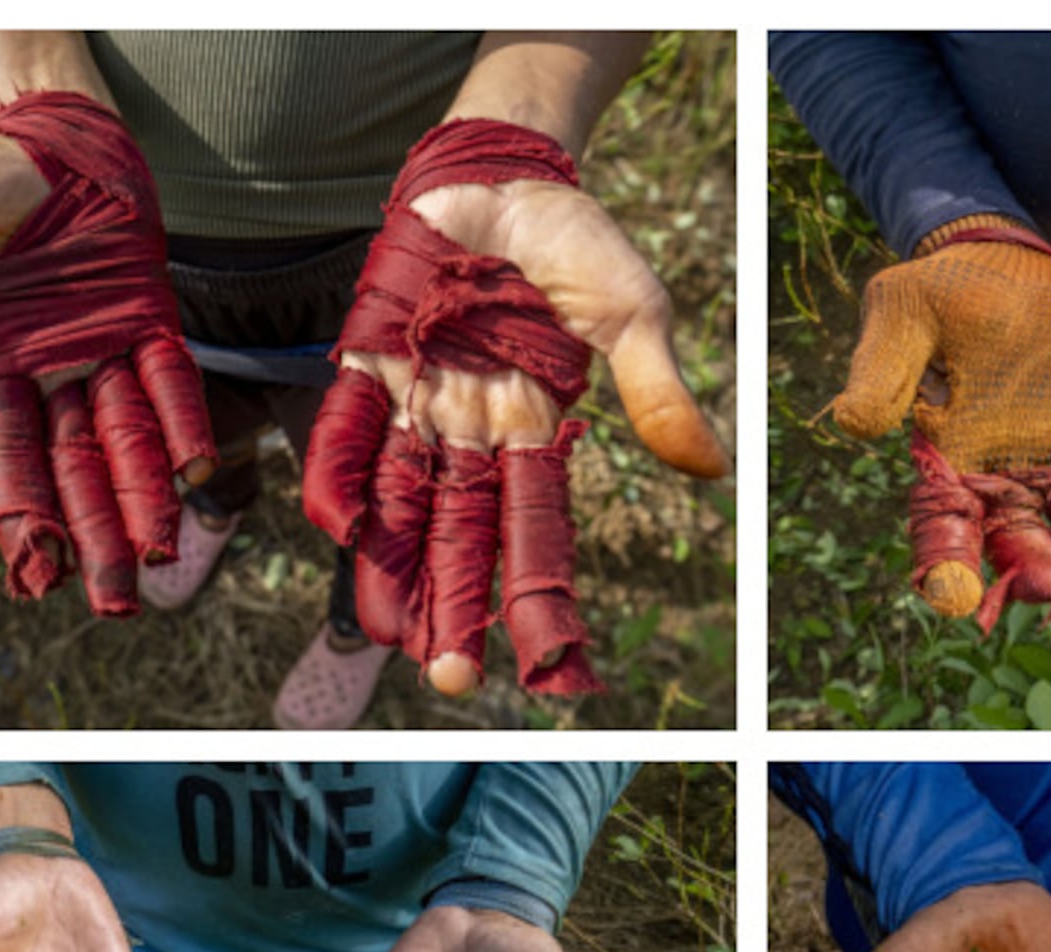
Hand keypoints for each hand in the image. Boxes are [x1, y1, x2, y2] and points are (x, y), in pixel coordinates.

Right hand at [0, 92, 213, 615]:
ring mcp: (108, 351)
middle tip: (117, 602)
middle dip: (95, 535)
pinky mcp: (151, 321)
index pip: (11, 457)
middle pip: (78, 469)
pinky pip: (170, 381)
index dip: (23, 513)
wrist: (54, 133)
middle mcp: (57, 373)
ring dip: (144, 498)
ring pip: (127, 440)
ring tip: (159, 559)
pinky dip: (183, 422)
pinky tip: (200, 470)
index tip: (34, 573)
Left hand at [304, 120, 726, 698]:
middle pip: (464, 537)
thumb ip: (658, 394)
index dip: (541, 600)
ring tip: (385, 635)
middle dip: (457, 608)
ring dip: (396, 566)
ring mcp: (421, 398)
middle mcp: (476, 432)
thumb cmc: (577, 243)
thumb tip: (712, 471)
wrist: (507, 172)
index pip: (539, 533)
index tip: (549, 667)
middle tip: (449, 681)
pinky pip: (352, 422)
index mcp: (539, 434)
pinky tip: (338, 524)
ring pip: (405, 500)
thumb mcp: (635, 315)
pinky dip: (344, 467)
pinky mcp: (373, 354)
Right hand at [834, 220, 1050, 631]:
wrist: (1003, 262)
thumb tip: (852, 422)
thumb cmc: (938, 291)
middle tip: (1049, 584)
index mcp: (943, 460)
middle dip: (1030, 563)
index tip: (954, 597)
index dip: (945, 563)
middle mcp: (1000, 473)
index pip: (941, 524)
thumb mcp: (901, 317)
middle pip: (1014, 534)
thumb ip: (882, 370)